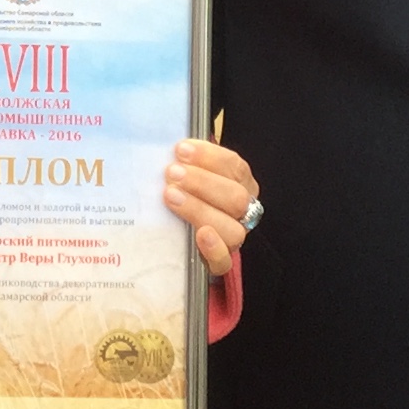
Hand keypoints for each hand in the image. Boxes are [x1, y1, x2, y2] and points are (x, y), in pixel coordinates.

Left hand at [164, 139, 258, 279]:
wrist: (172, 238)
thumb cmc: (180, 192)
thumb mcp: (184, 171)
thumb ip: (183, 160)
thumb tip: (166, 145)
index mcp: (239, 183)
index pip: (234, 167)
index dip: (210, 157)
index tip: (181, 150)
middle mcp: (241, 211)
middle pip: (236, 198)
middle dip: (202, 183)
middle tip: (171, 174)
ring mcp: (232, 238)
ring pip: (232, 229)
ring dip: (201, 209)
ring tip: (171, 196)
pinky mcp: (218, 263)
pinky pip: (224, 262)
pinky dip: (214, 248)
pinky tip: (200, 235)